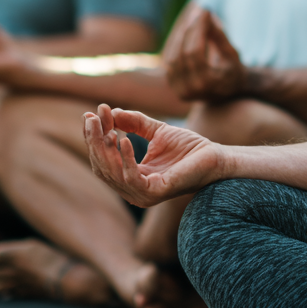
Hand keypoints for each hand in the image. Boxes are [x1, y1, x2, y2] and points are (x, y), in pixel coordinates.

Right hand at [82, 103, 223, 206]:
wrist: (215, 156)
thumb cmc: (189, 147)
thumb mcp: (157, 132)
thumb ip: (135, 124)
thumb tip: (112, 112)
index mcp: (131, 178)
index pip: (104, 159)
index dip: (95, 137)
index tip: (91, 115)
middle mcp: (132, 190)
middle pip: (102, 166)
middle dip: (95, 141)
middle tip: (92, 117)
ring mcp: (142, 195)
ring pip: (112, 173)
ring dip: (104, 148)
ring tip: (105, 126)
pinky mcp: (154, 193)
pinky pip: (131, 177)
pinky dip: (125, 158)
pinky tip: (123, 140)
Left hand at [163, 8, 246, 101]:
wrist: (229, 94)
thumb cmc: (234, 70)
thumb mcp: (232, 53)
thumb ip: (219, 35)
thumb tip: (206, 13)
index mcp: (208, 83)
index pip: (194, 52)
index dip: (197, 30)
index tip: (204, 12)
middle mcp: (191, 90)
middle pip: (182, 54)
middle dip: (188, 30)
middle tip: (196, 12)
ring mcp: (180, 91)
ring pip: (172, 58)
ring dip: (180, 37)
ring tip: (191, 20)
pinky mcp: (174, 87)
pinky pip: (169, 63)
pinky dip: (175, 46)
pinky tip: (185, 33)